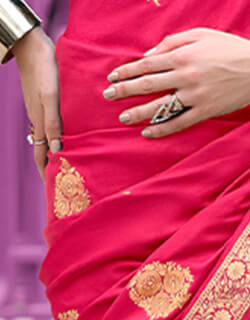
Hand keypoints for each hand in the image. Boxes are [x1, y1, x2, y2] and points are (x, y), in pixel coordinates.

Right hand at [13, 26, 61, 179]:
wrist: (32, 44)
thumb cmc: (43, 69)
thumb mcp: (50, 97)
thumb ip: (52, 122)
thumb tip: (56, 149)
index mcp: (40, 121)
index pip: (42, 154)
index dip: (46, 172)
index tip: (53, 190)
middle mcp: (39, 118)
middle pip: (43, 149)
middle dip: (50, 167)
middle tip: (60, 183)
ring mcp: (40, 109)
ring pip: (46, 137)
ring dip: (53, 152)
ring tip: (63, 164)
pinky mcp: (44, 100)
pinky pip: (49, 125)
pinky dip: (55, 136)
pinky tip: (62, 136)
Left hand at [103, 28, 249, 138]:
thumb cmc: (229, 48)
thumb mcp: (200, 35)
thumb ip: (172, 43)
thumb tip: (148, 56)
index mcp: (182, 55)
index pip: (146, 64)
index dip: (127, 71)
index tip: (112, 76)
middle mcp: (186, 76)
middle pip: (148, 85)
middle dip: (125, 90)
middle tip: (108, 96)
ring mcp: (196, 96)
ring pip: (160, 106)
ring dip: (138, 112)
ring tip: (122, 117)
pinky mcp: (207, 111)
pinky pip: (180, 122)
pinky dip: (162, 129)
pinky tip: (148, 133)